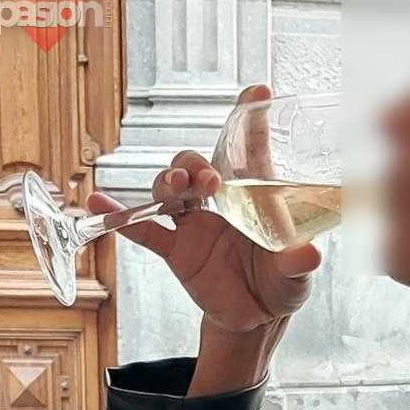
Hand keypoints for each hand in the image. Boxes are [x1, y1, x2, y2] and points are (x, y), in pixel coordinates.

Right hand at [85, 82, 321, 336]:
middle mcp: (220, 202)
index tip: (257, 91)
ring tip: (176, 189)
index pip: (250, 154)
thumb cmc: (282, 285)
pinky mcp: (177, 250)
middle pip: (196, 166)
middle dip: (196, 166)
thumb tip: (310, 256)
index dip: (251, 123)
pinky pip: (144, 229)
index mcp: (253, 198)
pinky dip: (122, 216)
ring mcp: (194, 224)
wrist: (256, 318)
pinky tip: (99, 204)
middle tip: (209, 181)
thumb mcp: (295, 275)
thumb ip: (297, 263)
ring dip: (168, 182)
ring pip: (169, 188)